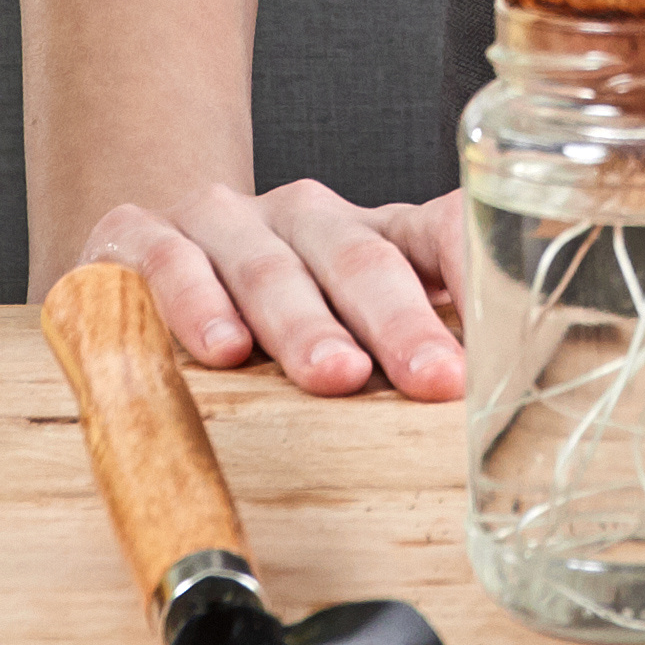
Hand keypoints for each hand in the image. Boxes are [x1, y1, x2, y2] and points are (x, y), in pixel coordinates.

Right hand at [77, 179, 467, 400]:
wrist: (142, 248)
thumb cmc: (262, 312)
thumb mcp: (336, 329)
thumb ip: (400, 359)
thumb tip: (489, 426)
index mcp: (366, 235)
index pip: (437, 231)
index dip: (473, 272)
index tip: (504, 335)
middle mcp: (302, 218)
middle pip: (359, 260)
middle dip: (400, 323)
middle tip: (435, 378)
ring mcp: (222, 220)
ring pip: (271, 266)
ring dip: (305, 323)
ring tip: (335, 375)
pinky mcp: (140, 233)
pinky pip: (172, 261)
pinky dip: (197, 303)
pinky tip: (221, 347)